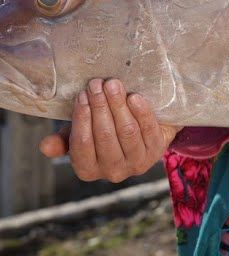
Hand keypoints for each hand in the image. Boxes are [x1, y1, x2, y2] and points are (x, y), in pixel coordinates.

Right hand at [38, 78, 181, 182]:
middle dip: (100, 106)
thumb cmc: (106, 132)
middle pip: (105, 135)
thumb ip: (65, 140)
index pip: (82, 143)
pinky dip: (141, 111)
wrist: (145, 131)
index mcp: (88, 170)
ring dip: (118, 105)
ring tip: (113, 84)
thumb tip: (45, 146)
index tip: (82, 95)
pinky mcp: (157, 151)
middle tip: (97, 83)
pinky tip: (134, 97)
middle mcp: (112, 172)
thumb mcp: (83, 136)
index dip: (82, 118)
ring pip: (127, 131)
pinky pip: (149, 128)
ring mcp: (137, 163)